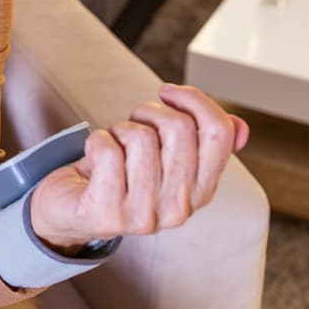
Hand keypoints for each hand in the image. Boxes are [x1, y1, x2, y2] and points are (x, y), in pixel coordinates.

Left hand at [29, 84, 248, 251]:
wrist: (69, 211)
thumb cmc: (118, 176)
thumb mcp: (164, 158)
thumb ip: (200, 142)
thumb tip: (239, 127)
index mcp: (200, 191)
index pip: (219, 133)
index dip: (195, 100)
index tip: (168, 92)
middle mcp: (179, 208)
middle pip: (179, 128)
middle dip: (149, 112)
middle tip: (133, 125)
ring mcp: (144, 215)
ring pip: (141, 137)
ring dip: (120, 129)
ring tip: (114, 145)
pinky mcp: (108, 214)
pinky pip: (107, 151)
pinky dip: (96, 141)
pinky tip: (94, 156)